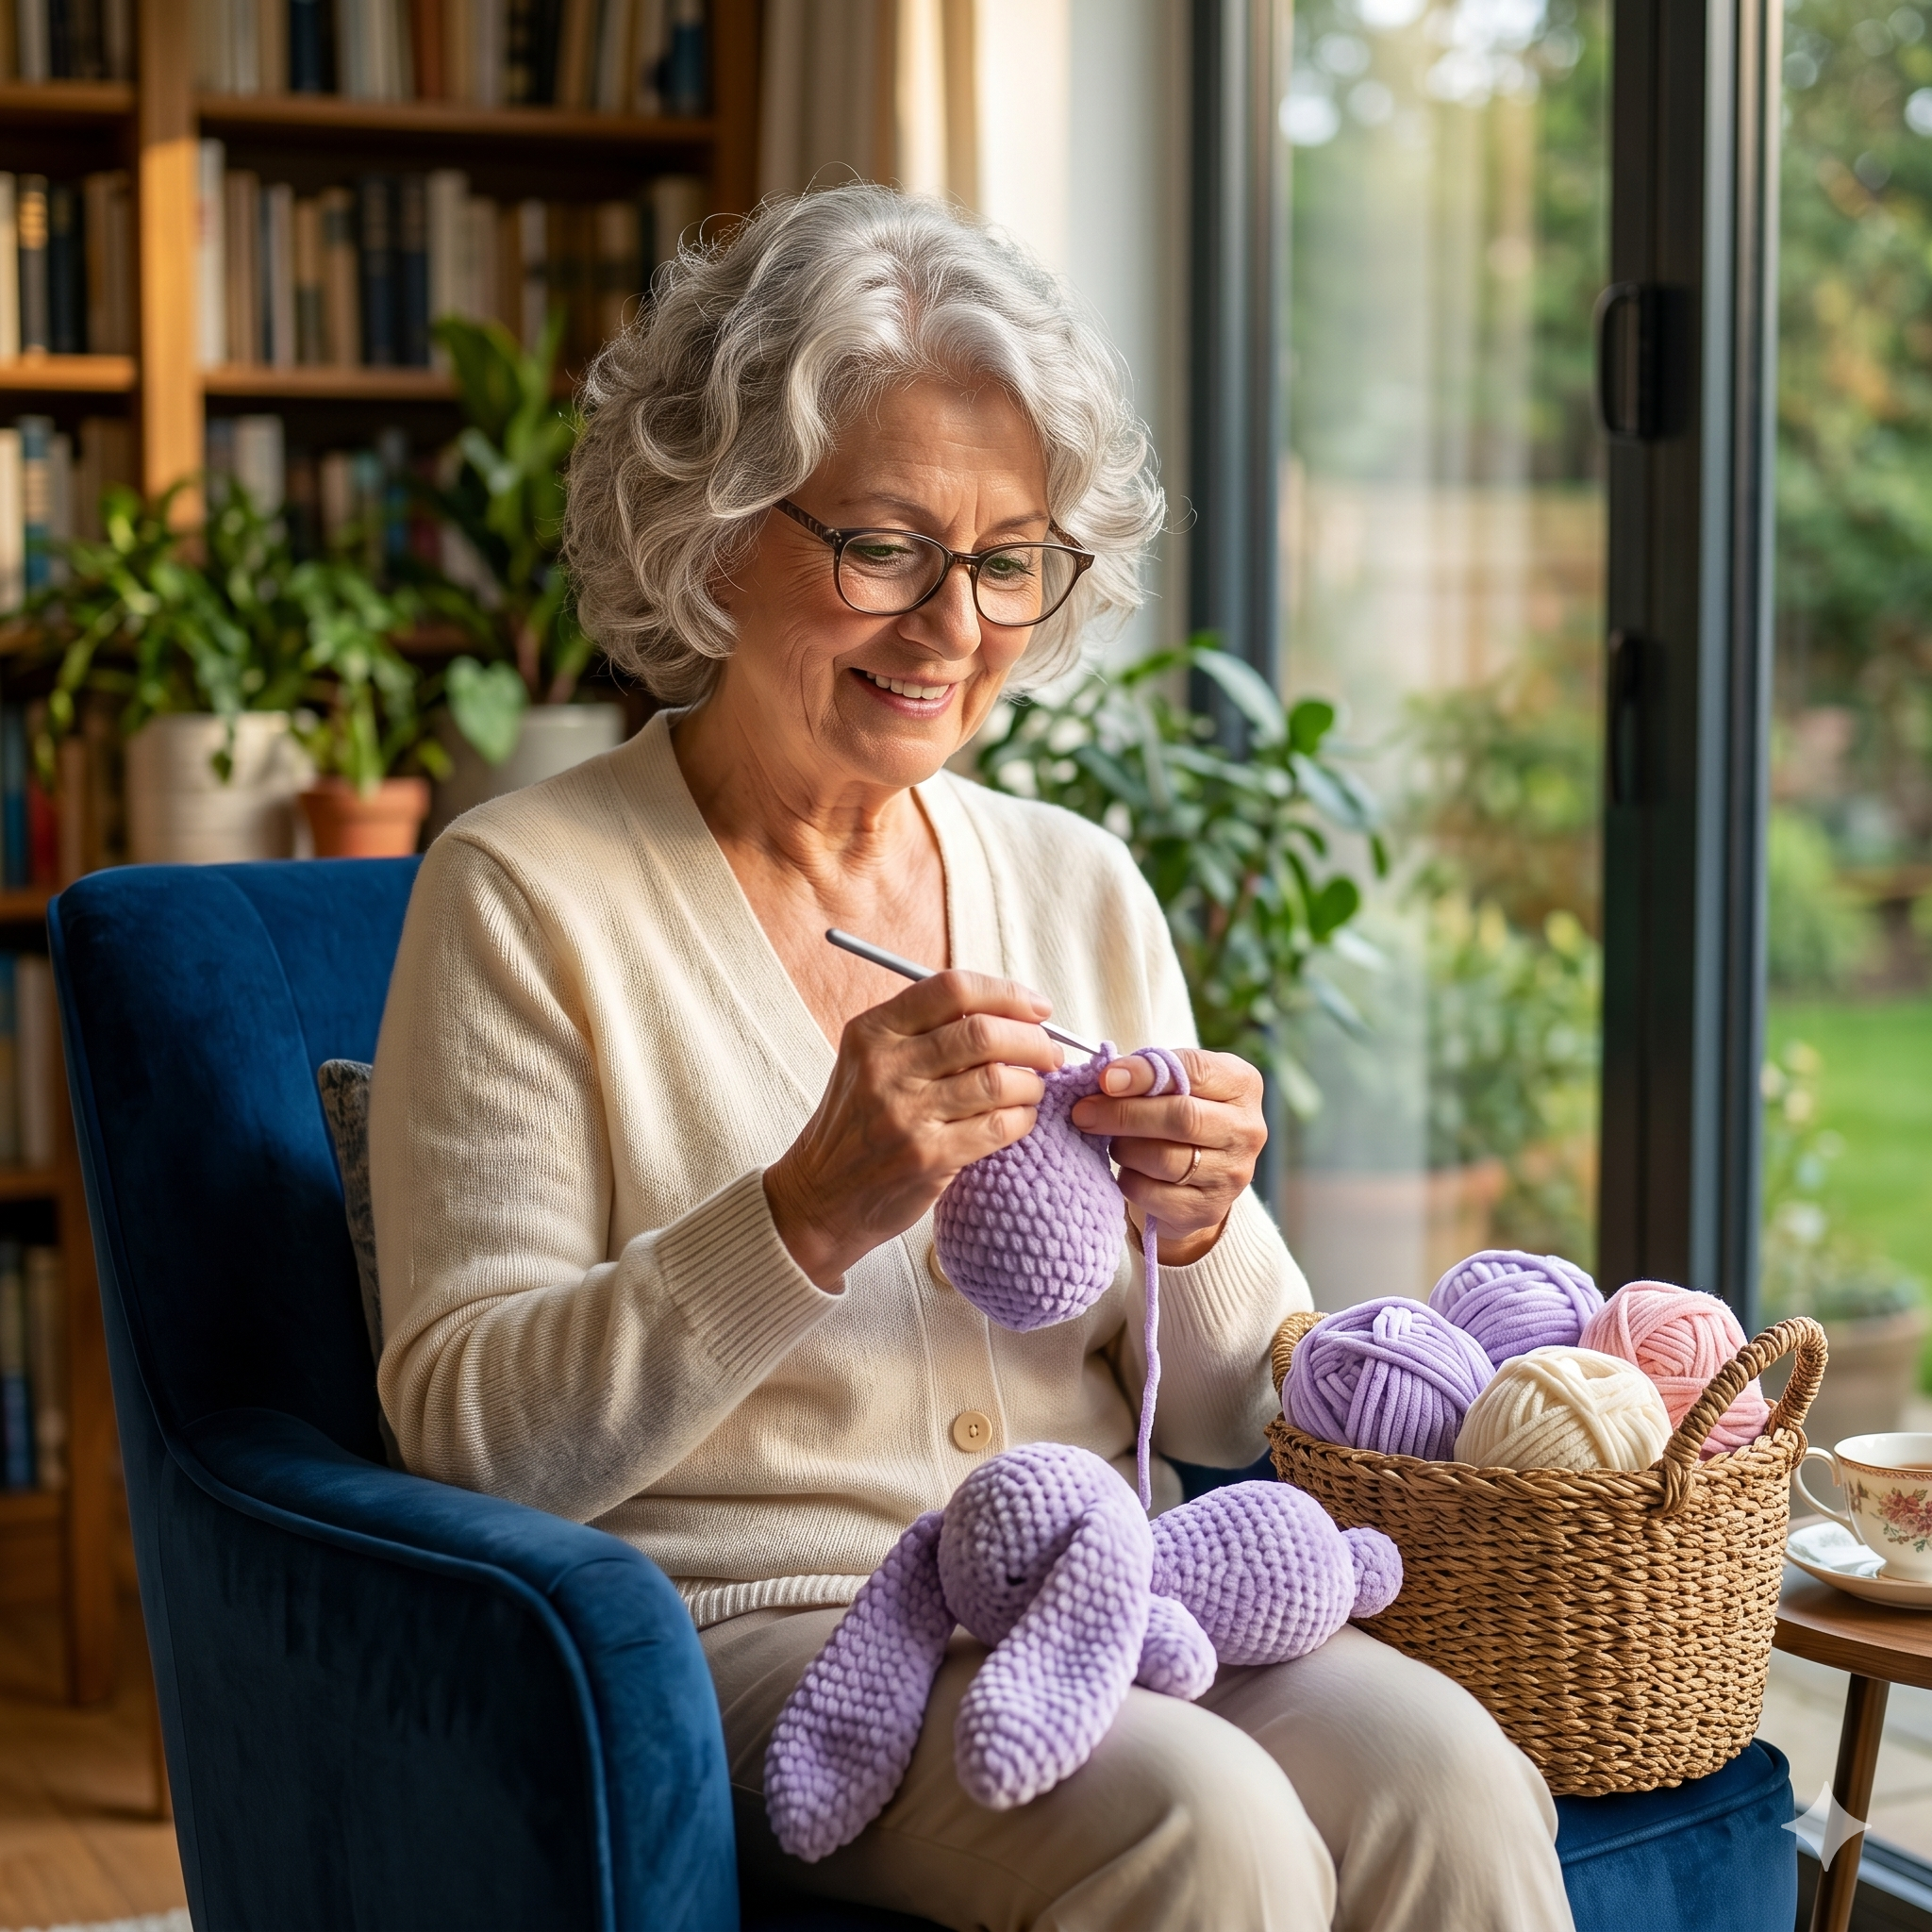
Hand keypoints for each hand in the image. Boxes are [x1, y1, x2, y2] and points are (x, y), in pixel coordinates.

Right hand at [764, 972, 1063, 1288]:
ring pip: (998, 1079)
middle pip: (982, 1032)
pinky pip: (999, 1125)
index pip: (952, 989)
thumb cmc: (859, 1123)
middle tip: (1049, 1052)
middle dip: (1032, 1040)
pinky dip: (1023, 1118)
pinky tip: (1020, 1118)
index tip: (1037, 1008)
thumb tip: (1009, 1010)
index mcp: (873, 1032)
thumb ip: (925, 1031)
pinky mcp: (928, 1156)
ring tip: (1033, 1088)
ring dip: (1031, 1082)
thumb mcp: (870, 1061)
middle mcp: (886, 1067)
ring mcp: (905, 1113)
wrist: (821, 1196)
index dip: (1006, 994)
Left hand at [1069, 1047, 1265, 1265]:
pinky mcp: (1208, 1210)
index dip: (1144, 1073)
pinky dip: (1129, 1179)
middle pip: (1181, 1118)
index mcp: (1242, 1084)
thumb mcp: (1174, 1082)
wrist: (1198, 1173)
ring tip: (1113, 1141)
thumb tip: (1107, 1079)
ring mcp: (1232, 1175)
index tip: (1105, 1079)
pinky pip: (1151, 1193)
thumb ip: (1150, 1073)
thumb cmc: (1179, 1111)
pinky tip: (1129, 1169)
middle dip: (1123, 1114)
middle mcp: (1247, 1130)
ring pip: (1163, 1158)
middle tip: (1084, 1113)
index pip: (1193, 1071)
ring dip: (1124, 1148)